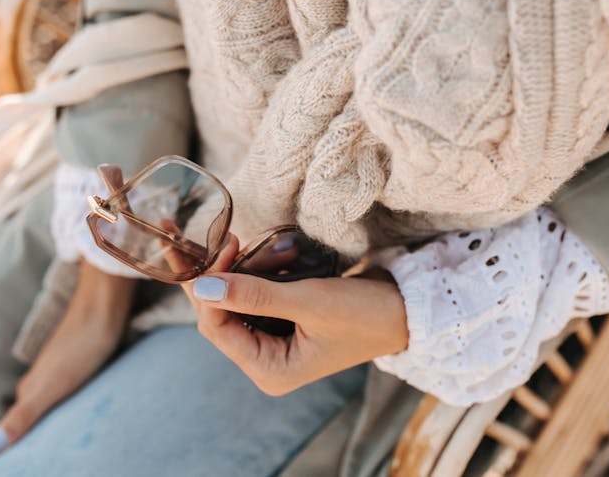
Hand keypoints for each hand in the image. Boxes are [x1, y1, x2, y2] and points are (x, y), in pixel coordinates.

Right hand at [0, 262, 134, 456]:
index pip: (17, 418)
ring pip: (51, 392)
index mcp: (32, 384)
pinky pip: (71, 382)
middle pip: (31, 405)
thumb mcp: (51, 387)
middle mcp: (42, 373)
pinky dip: (71, 395)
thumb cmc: (79, 347)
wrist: (104, 305)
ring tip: (59, 427)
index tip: (11, 453)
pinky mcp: (83, 354)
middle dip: (32, 424)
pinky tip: (80, 398)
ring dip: (52, 409)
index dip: (14, 435)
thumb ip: (23, 416)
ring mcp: (61, 362)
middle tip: (39, 445)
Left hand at [181, 242, 408, 395]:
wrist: (407, 310)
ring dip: (247, 270)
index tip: (224, 246)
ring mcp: (274, 342)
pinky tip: (276, 255)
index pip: (216, 327)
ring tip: (269, 248)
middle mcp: (266, 361)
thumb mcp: (309, 301)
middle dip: (221, 275)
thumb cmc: (364, 314)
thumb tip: (201, 286)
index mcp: (269, 370)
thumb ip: (253, 294)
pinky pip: (256, 294)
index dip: (210, 287)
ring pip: (237, 300)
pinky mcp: (283, 322)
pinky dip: (262, 272)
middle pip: (220, 314)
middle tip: (224, 237)